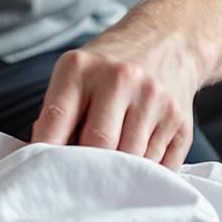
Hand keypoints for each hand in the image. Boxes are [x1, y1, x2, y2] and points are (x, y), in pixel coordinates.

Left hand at [31, 33, 204, 165]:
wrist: (168, 41)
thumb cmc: (109, 66)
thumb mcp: (75, 74)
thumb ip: (57, 114)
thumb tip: (42, 161)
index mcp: (82, 68)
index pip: (58, 120)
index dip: (48, 155)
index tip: (45, 175)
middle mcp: (121, 78)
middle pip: (99, 145)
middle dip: (88, 168)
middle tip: (82, 180)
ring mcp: (155, 98)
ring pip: (131, 160)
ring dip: (120, 173)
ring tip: (113, 166)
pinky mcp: (180, 119)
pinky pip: (159, 166)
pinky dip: (145, 172)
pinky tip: (140, 159)